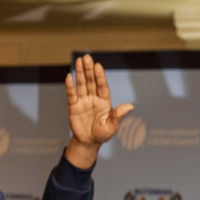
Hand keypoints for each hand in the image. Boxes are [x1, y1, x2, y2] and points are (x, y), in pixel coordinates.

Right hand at [64, 54, 133, 169]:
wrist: (89, 142)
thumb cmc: (103, 133)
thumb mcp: (112, 125)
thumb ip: (118, 115)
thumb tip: (130, 106)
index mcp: (104, 101)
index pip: (102, 86)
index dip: (100, 76)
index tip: (98, 66)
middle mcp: (94, 98)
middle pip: (91, 81)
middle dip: (89, 70)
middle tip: (87, 58)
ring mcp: (83, 101)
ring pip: (81, 84)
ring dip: (79, 73)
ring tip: (79, 61)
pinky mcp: (73, 106)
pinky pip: (71, 95)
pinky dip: (70, 86)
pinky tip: (69, 76)